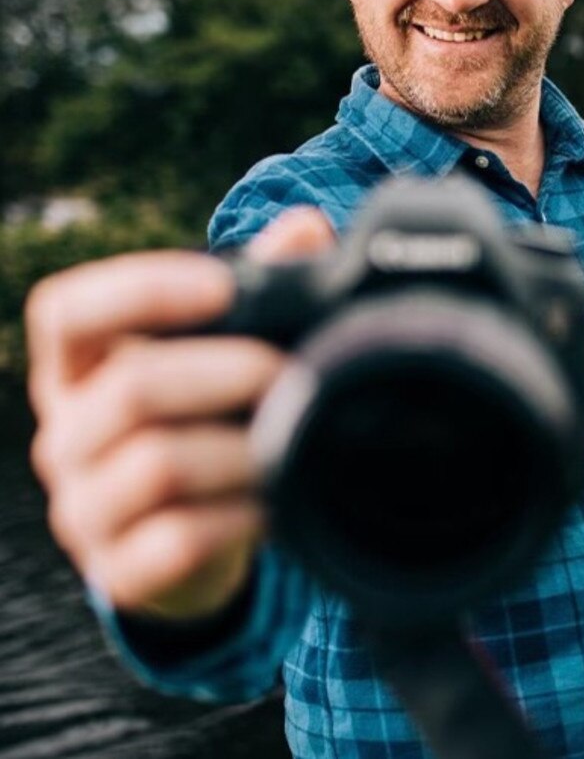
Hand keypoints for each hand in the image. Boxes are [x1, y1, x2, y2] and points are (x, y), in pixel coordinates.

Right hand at [26, 208, 334, 619]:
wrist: (187, 540)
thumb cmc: (204, 420)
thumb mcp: (217, 354)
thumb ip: (256, 288)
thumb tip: (306, 226)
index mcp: (76, 367)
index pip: (66, 311)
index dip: (141, 291)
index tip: (224, 285)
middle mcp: (63, 433)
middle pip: (130, 388)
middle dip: (228, 373)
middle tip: (293, 372)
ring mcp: (82, 507)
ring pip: (156, 465)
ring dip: (242, 447)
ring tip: (294, 438)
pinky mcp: (115, 570)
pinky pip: (176, 540)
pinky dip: (238, 516)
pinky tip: (278, 501)